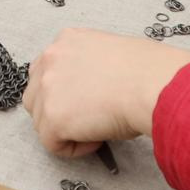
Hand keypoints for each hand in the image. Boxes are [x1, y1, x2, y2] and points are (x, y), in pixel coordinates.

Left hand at [24, 29, 189, 159]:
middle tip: (87, 119)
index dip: (61, 92)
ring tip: (98, 128)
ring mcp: (47, 88)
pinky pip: (53, 144)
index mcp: (66, 40)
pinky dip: (74, 148)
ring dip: (66, 131)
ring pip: (42, 122)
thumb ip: (89, 68)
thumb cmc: (148, 71)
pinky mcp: (53, 118)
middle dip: (56, 112)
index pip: (45, 70)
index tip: (81, 103)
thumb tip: (89, 91)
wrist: (153, 84)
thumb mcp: (111, 54)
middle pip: (35, 96)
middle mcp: (51, 59)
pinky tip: (98, 140)